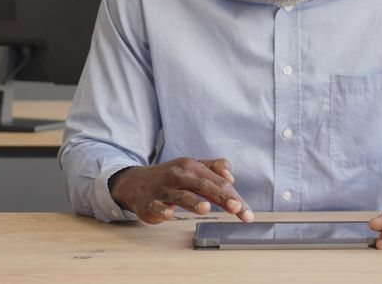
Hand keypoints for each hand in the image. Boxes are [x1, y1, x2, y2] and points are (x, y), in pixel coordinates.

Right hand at [108, 157, 253, 223]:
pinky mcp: (150, 203)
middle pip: (203, 186)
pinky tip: (169, 214)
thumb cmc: (170, 177)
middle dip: (221, 197)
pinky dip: (163, 210)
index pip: (218, 182)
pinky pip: (157, 206)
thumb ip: (214, 168)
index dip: (234, 196)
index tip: (246, 212)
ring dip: (193, 202)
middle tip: (236, 207)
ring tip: (206, 208)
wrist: (135, 182)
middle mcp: (179, 175)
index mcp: (192, 167)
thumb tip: (232, 177)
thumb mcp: (192, 167)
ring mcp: (164, 189)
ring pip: (181, 195)